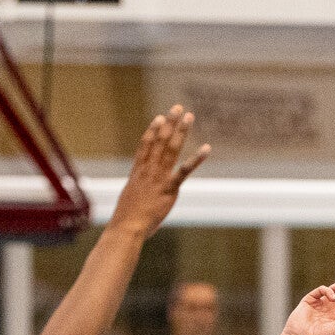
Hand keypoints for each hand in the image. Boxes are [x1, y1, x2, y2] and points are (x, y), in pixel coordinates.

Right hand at [107, 106, 209, 238]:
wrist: (128, 226)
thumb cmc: (127, 220)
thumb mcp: (130, 201)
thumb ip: (138, 193)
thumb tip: (139, 197)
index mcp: (138, 172)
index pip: (145, 146)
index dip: (153, 130)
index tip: (160, 117)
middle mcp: (148, 170)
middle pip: (159, 141)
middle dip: (169, 123)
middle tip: (177, 108)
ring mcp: (159, 177)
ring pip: (171, 149)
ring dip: (181, 131)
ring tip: (189, 117)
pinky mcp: (169, 188)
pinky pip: (184, 170)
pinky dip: (196, 159)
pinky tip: (206, 148)